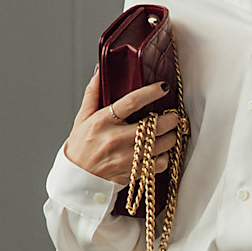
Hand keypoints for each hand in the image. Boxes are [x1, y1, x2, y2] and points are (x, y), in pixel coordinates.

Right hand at [63, 69, 178, 185]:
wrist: (78, 179)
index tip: (163, 87)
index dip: (150, 92)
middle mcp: (116, 140)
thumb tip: (100, 71)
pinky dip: (165, 157)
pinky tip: (161, 151)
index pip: (131, 102)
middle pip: (154, 126)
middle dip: (170, 119)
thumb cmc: (80, 146)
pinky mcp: (133, 173)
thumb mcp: (82, 118)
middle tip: (173, 116)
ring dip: (171, 137)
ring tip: (169, 132)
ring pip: (162, 145)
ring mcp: (126, 158)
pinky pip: (159, 164)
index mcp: (102, 122)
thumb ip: (93, 94)